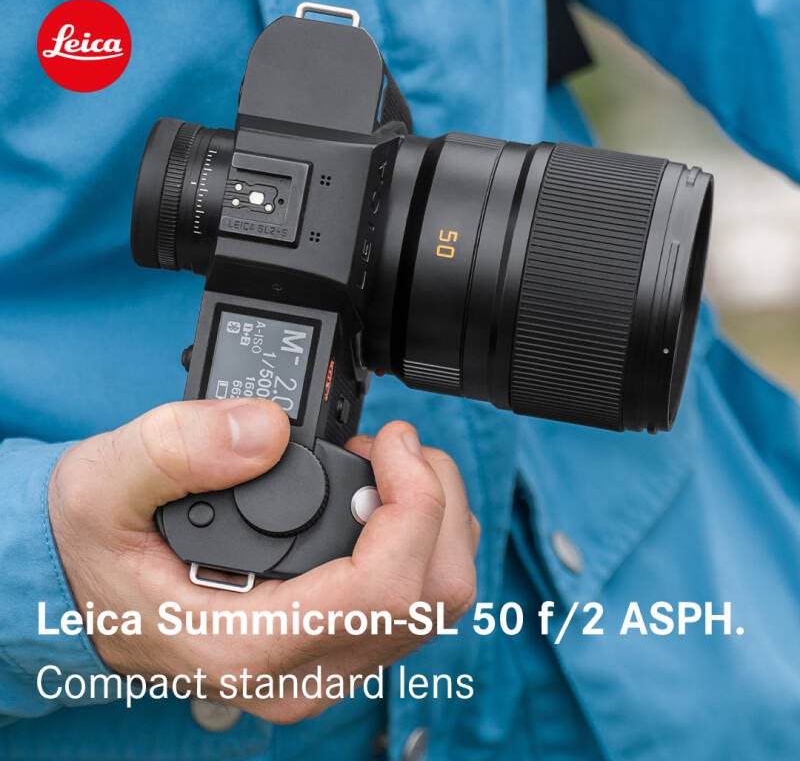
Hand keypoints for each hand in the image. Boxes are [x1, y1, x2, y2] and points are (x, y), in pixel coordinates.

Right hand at [49, 399, 478, 721]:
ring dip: (434, 520)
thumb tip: (267, 431)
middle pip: (432, 596)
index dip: (414, 503)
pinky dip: (420, 540)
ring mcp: (325, 664)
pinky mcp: (337, 646)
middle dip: (436, 503)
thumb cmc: (97, 550)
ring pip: (436, 601)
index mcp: (248, 644)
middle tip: (389, 449)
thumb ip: (175, 450)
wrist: (84, 590)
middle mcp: (300, 671)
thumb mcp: (103, 484)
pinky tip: (379, 502)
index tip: (392, 442)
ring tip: (384, 470)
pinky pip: (418, 600)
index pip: (386, 590)